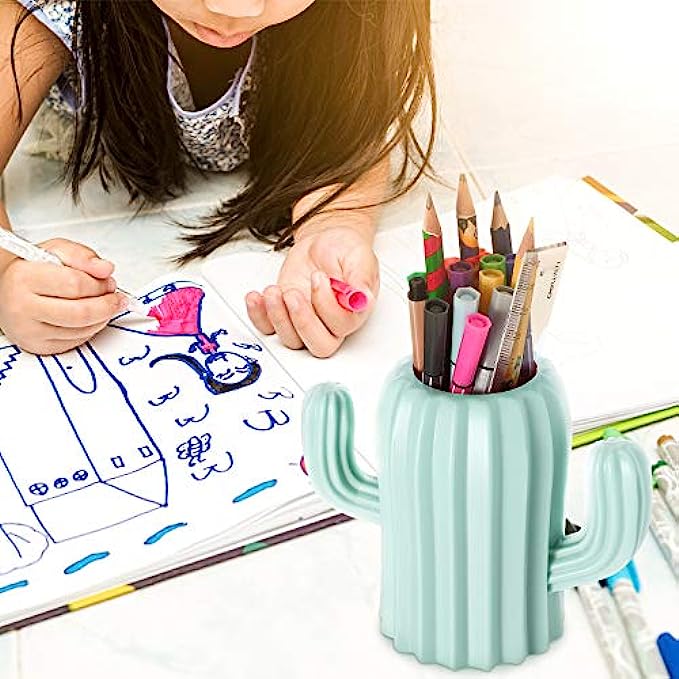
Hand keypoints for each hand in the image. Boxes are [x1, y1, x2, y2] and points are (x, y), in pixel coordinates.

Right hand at [0, 238, 126, 354]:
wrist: (7, 291)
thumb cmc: (32, 272)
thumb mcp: (55, 251)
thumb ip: (82, 256)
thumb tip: (105, 268)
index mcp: (24, 278)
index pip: (75, 284)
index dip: (100, 283)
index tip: (108, 281)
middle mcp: (22, 306)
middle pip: (81, 312)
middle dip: (107, 304)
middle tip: (115, 297)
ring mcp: (29, 330)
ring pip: (82, 329)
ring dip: (103, 317)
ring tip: (104, 304)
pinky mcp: (38, 346)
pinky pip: (77, 341)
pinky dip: (91, 329)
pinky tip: (90, 317)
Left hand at [245, 225, 379, 356]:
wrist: (323, 244)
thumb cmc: (343, 251)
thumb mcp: (358, 256)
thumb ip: (361, 277)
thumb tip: (362, 298)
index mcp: (354, 312)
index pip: (342, 326)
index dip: (326, 305)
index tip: (319, 277)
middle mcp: (331, 323)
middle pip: (319, 345)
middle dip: (302, 321)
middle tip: (293, 294)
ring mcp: (306, 321)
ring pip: (292, 340)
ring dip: (278, 317)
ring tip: (274, 290)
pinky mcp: (284, 315)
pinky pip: (268, 329)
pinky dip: (258, 317)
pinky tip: (257, 298)